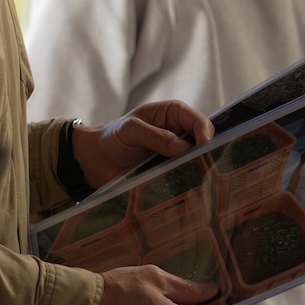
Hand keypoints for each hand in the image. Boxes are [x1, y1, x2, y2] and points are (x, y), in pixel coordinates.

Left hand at [73, 100, 213, 190]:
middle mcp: (178, 133)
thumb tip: (182, 147)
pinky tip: (188, 190)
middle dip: (207, 153)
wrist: (97, 161)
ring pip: (197, 162)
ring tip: (199, 180)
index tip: (204, 147)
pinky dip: (188, 182)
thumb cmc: (112, 138)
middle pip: (203, 142)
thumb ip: (154, 135)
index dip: (205, 133)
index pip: (197, 120)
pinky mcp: (171, 173)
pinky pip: (185, 177)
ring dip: (198, 170)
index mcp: (172, 114)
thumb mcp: (130, 130)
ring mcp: (176, 155)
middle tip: (207, 167)